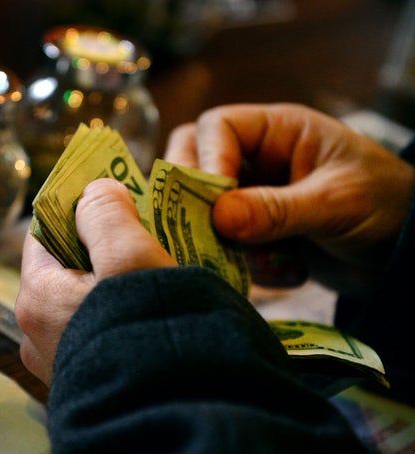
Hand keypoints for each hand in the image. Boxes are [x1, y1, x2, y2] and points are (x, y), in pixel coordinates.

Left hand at [15, 178, 175, 384]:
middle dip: (100, 246)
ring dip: (111, 281)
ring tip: (151, 271)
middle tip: (140, 232)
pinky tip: (147, 310)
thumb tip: (94, 191)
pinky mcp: (83, 379)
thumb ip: (106, 213)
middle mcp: (35, 332)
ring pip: (82, 300)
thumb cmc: (146, 328)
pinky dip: (116, 313)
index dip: (77, 208)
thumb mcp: (130, 255)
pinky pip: (94, 330)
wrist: (170, 411)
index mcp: (36, 297)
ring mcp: (58, 360)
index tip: (111, 196)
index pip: (44, 231)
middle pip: (64, 267)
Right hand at [166, 103, 414, 293]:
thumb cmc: (388, 205)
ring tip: (252, 260)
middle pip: (195, 162)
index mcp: (278, 132)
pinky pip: (226, 242)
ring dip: (221, 238)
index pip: (216, 128)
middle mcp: (258, 159)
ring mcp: (253, 196)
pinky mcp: (256, 232)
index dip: (205, 160)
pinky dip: (246, 262)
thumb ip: (277, 210)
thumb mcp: (336, 203)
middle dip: (195, 198)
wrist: (410, 252)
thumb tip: (218, 218)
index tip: (213, 203)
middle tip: (206, 231)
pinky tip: (286, 271)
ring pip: (204, 207)